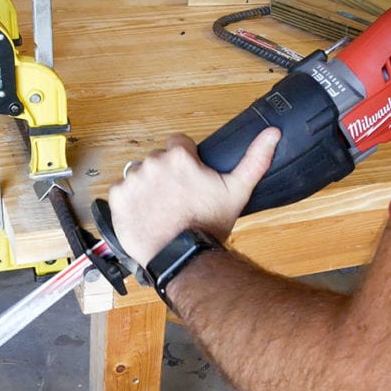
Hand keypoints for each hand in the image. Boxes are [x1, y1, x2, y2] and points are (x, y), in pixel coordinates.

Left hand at [107, 127, 280, 265]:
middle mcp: (152, 163)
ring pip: (140, 175)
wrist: (182, 257)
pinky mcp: (118, 198)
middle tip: (177, 199)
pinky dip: (131, 202)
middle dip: (166, 175)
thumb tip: (272, 133)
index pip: (178, 144)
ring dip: (148, 187)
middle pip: (159, 160)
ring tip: (161, 209)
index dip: (186, 161)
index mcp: (178, 156)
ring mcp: (132, 180)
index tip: (189, 180)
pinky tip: (146, 215)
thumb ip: (254, 159)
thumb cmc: (208, 225)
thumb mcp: (236, 191)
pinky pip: (123, 191)